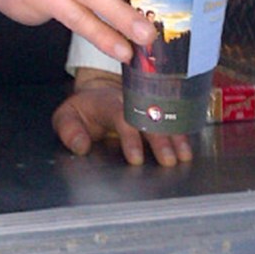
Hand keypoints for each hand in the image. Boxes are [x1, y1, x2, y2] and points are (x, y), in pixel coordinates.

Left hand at [52, 68, 192, 167]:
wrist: (100, 93)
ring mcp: (146, 102)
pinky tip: (188, 148)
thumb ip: (69, 131)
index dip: (130, 138)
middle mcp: (131, 100)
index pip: (121, 117)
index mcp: (108, 102)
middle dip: (159, 139)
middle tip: (167, 160)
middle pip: (148, 117)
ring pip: (164, 116)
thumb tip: (81, 146)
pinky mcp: (155, 108)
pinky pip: (171, 118)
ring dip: (174, 136)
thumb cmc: (84, 110)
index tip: (135, 158)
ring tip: (183, 156)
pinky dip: (181, 133)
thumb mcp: (66, 117)